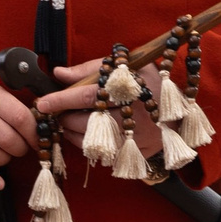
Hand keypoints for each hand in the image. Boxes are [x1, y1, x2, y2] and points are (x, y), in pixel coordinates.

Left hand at [36, 56, 163, 158]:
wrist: (179, 110)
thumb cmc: (146, 83)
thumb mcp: (124, 65)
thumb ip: (89, 69)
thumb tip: (58, 74)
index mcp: (132, 88)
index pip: (89, 95)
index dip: (62, 99)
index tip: (42, 102)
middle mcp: (137, 116)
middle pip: (88, 122)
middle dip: (66, 118)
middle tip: (57, 112)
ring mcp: (140, 139)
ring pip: (94, 143)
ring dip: (74, 133)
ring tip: (70, 121)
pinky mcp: (139, 155)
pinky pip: (104, 156)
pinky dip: (89, 146)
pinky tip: (86, 135)